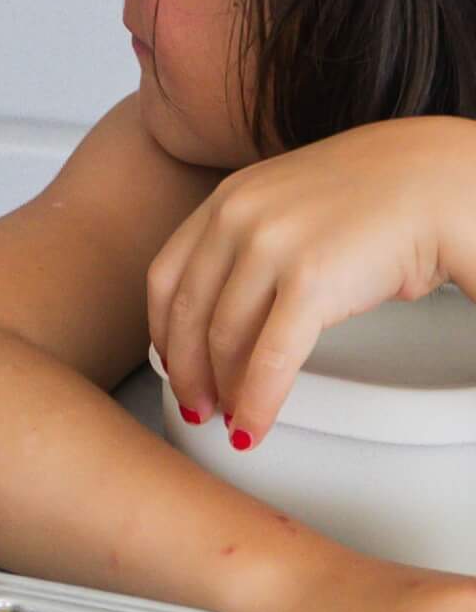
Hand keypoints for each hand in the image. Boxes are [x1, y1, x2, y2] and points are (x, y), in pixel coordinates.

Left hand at [149, 117, 475, 448]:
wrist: (447, 183)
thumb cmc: (382, 198)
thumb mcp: (290, 203)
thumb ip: (248, 242)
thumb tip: (217, 309)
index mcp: (230, 198)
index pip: (166, 279)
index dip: (163, 334)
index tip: (171, 364)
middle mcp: (240, 217)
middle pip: (188, 317)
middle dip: (188, 373)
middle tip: (199, 405)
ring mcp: (272, 246)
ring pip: (223, 343)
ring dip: (224, 393)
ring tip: (232, 418)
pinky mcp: (310, 281)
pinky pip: (268, 361)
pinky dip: (257, 404)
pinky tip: (254, 428)